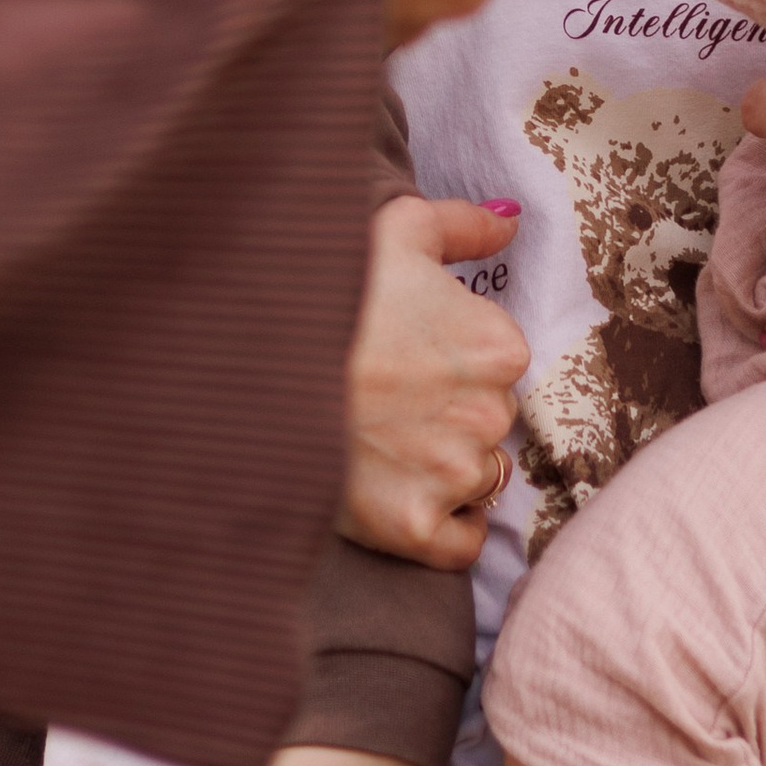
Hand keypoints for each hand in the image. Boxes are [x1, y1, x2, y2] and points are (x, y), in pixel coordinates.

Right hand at [340, 194, 530, 565]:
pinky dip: (444, 531)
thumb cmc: (327, 292)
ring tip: (384, 446)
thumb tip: (510, 222)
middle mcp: (489, 414)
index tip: (409, 362)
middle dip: (450, 417)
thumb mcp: (397, 230)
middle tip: (388, 404)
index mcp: (498, 346)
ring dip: (444, 472)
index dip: (453, 365)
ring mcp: (452, 476)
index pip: (498, 369)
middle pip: (489, 425)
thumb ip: (466, 225)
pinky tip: (403, 498)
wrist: (254, 362)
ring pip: (477, 481)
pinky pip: (460, 543)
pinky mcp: (414, 529)